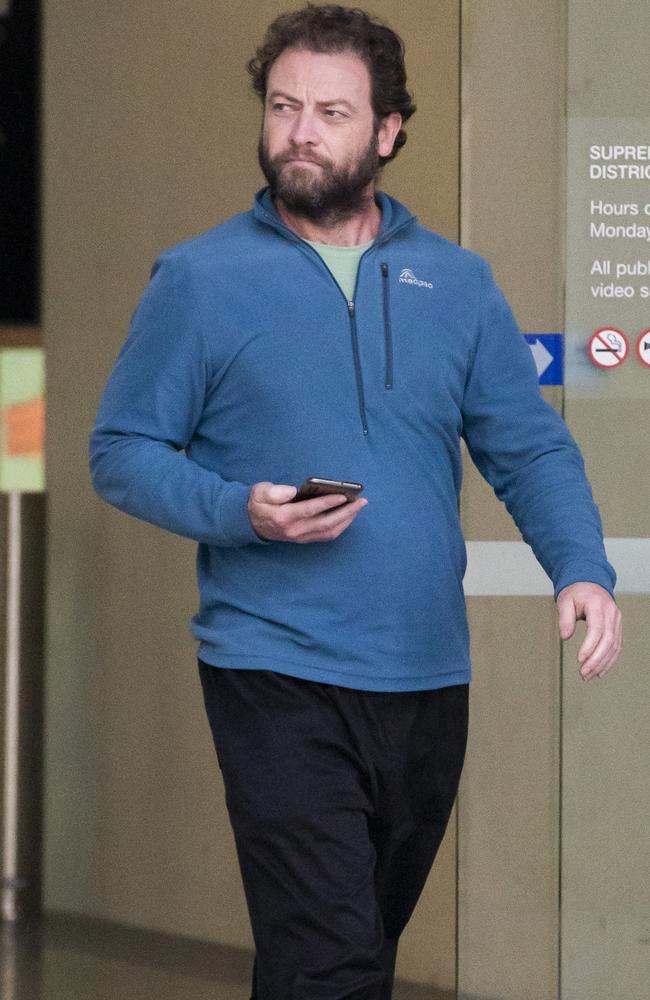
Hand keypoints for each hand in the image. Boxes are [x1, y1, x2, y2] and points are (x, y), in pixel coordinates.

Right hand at [248, 481, 367, 542]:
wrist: (250, 522)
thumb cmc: (258, 503)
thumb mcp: (259, 492)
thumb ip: (273, 492)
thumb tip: (292, 491)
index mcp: (283, 517)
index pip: (309, 510)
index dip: (327, 503)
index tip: (342, 495)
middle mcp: (294, 530)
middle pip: (325, 523)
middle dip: (345, 512)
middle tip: (361, 501)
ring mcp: (300, 537)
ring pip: (328, 532)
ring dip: (346, 520)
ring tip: (358, 507)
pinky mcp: (304, 539)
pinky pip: (326, 535)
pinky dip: (340, 526)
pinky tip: (348, 516)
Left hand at [556, 582, 621, 679]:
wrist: (590, 584)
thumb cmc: (576, 592)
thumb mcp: (565, 600)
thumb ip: (564, 618)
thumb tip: (564, 636)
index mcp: (598, 605)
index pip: (597, 629)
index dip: (590, 646)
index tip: (580, 660)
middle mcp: (612, 613)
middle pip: (608, 641)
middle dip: (596, 660)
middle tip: (583, 673)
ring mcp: (617, 621)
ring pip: (614, 646)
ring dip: (602, 664)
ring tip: (588, 676)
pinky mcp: (617, 628)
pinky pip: (616, 647)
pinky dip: (609, 660)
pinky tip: (599, 671)